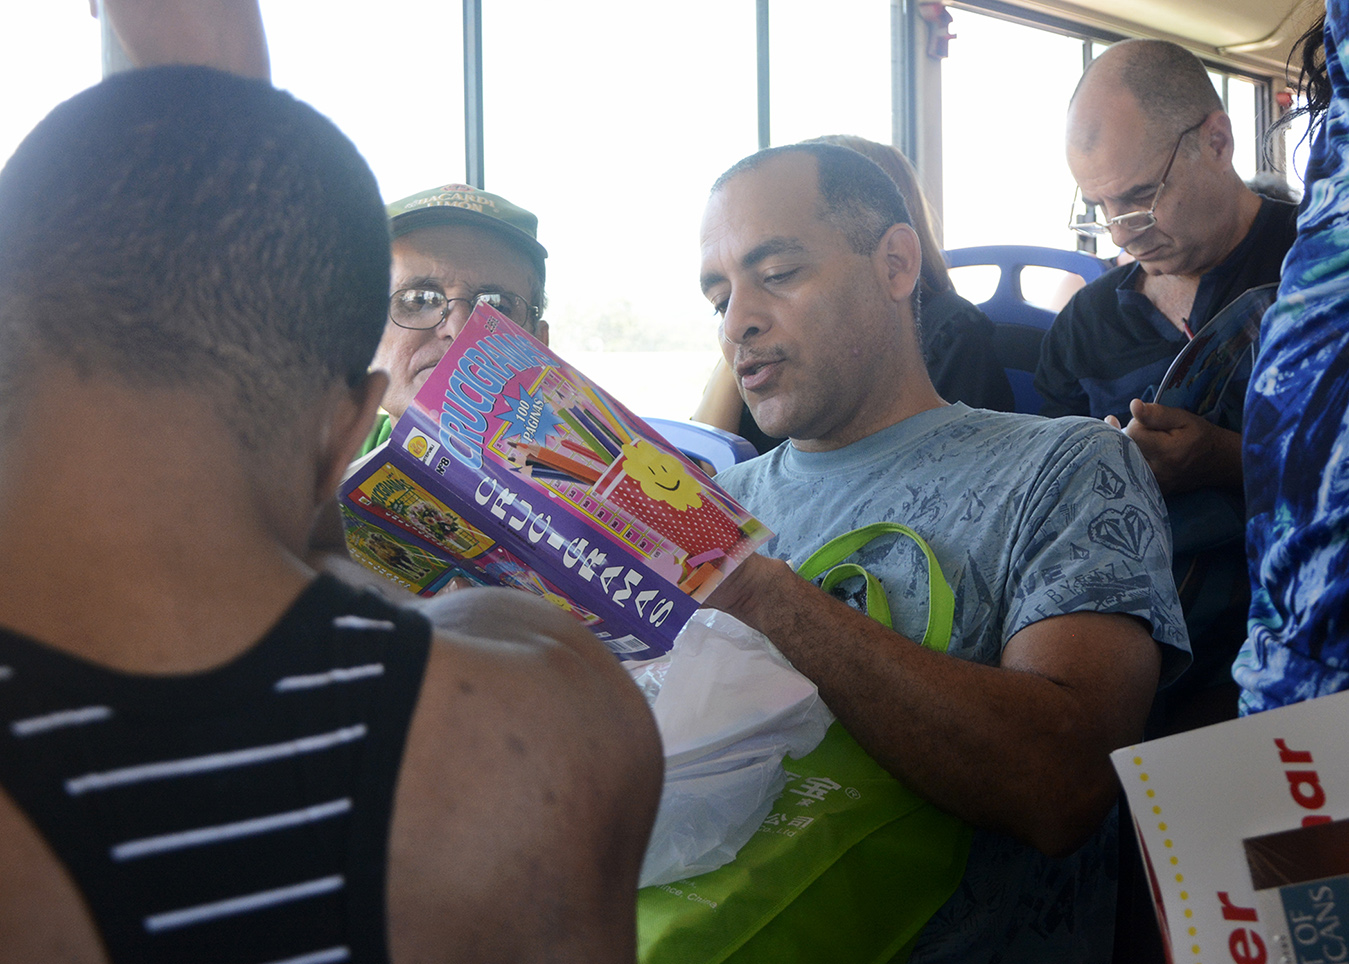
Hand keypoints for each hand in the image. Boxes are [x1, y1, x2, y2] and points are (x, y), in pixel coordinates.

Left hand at [1116, 399, 1241, 493]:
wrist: (1217, 461)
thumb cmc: (1199, 436)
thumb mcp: (1182, 418)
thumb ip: (1156, 413)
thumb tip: (1133, 405)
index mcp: (1167, 452)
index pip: (1132, 433)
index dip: (1135, 424)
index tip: (1145, 422)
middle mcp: (1158, 473)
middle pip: (1124, 449)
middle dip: (1129, 437)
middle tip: (1143, 432)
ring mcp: (1154, 485)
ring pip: (1123, 462)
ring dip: (1127, 450)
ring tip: (1142, 442)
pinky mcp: (1152, 491)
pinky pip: (1130, 474)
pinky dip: (1129, 462)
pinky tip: (1137, 453)